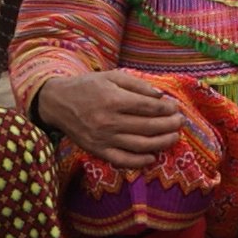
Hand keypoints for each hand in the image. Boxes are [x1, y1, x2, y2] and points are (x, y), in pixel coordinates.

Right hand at [34, 69, 186, 170]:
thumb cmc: (87, 87)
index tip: (176, 108)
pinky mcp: (98, 151)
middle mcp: (109, 121)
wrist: (57, 103)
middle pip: (148, 126)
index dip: (166, 108)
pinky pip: (123, 160)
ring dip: (161, 143)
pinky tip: (152, 157)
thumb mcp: (111, 76)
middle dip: (169, 125)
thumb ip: (137, 84)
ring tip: (174, 137)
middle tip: (180, 122)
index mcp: (114, 99)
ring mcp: (104, 138)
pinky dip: (140, 161)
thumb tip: (160, 95)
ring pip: (140, 145)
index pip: (148, 106)